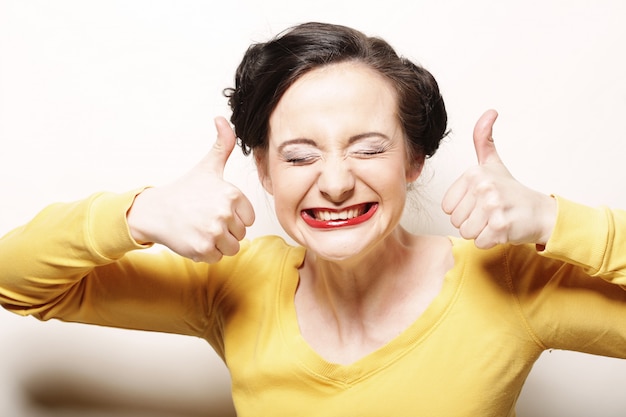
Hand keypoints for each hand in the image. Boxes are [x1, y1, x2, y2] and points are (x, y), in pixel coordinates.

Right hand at [127, 117, 254, 261]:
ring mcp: (213, 232)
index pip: (248, 218)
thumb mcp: (207, 166)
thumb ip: (223, 145)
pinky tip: (194, 238)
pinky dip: (207, 253)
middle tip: (205, 219)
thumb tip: (222, 119)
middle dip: (225, 230)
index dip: (234, 216)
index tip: (217, 209)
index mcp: (232, 194)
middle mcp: (225, 213)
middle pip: (240, 233)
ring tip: (201, 229)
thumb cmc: (185, 190)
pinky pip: (218, 258)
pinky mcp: (203, 249)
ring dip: (218, 243)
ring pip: (232, 247)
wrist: (155, 211)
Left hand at [441, 110, 555, 248]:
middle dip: (472, 221)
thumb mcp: (493, 163)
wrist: (541, 213)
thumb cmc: (512, 191)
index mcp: (474, 173)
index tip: (479, 202)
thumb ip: (483, 139)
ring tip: (495, 220)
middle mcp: (483, 187)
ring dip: (480, 232)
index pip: (447, 206)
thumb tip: (489, 112)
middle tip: (489, 213)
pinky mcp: (500, 227)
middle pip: (456, 220)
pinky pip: (479, 242)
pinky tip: (502, 229)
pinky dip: (490, 241)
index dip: (462, 209)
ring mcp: (492, 207)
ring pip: (466, 232)